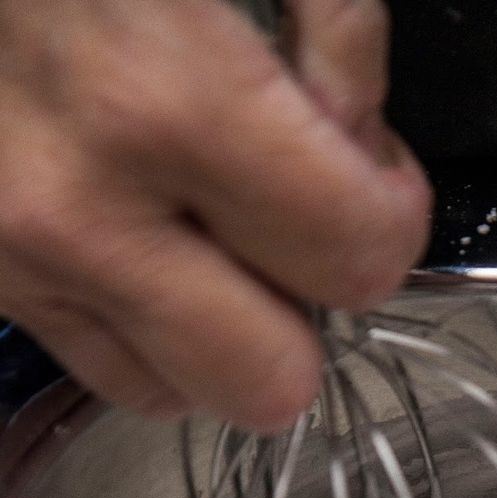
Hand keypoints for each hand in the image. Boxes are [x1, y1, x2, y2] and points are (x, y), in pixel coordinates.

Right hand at [0, 0, 431, 427]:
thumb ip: (334, 32)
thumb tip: (360, 143)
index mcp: (162, 97)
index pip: (353, 261)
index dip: (388, 220)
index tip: (370, 177)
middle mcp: (77, 209)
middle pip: (267, 381)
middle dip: (308, 309)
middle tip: (294, 223)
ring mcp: (12, 257)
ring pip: (177, 391)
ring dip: (223, 327)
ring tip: (207, 225)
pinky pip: (99, 361)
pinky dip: (145, 316)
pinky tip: (141, 230)